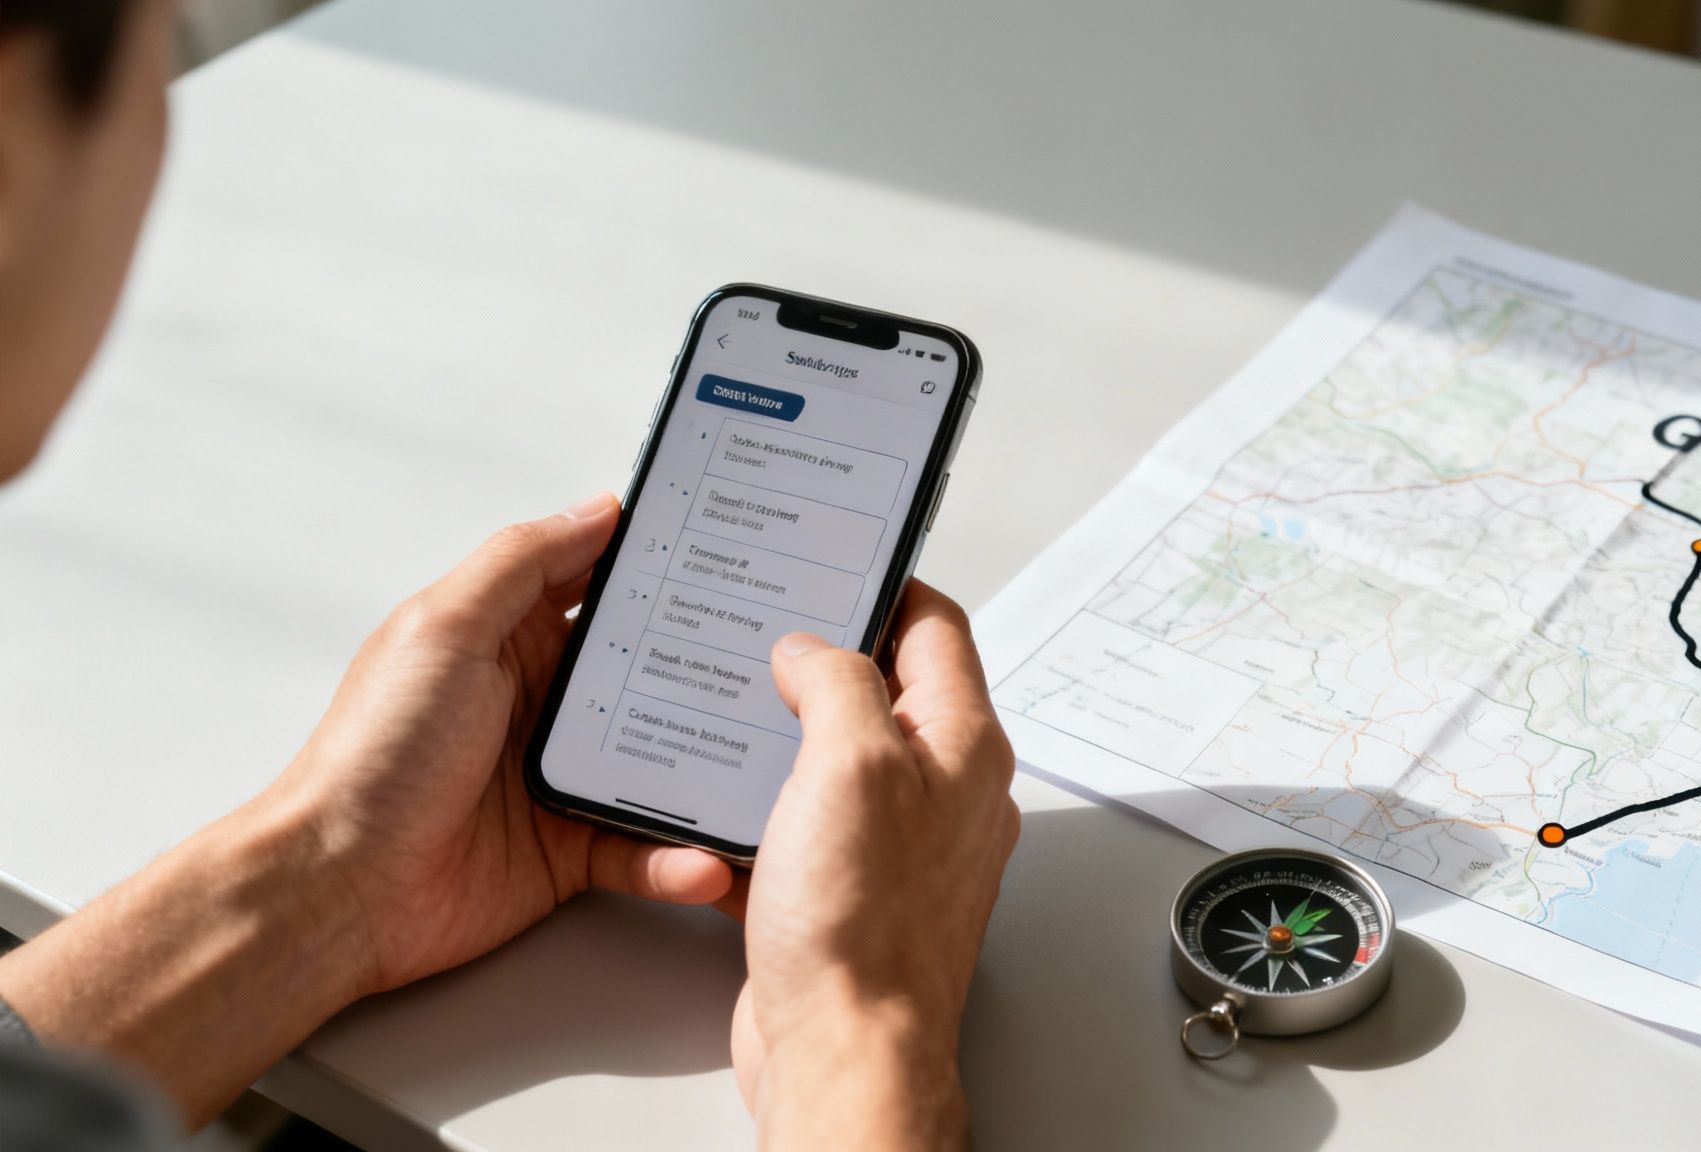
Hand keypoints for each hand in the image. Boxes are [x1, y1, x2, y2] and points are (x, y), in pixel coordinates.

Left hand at [272, 492, 733, 994]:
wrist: (341, 886)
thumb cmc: (376, 754)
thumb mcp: (446, 630)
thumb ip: (522, 563)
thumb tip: (598, 510)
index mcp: (510, 638)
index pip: (600, 585)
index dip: (661, 568)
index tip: (732, 552)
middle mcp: (542, 702)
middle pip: (652, 673)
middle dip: (713, 668)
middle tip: (780, 661)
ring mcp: (561, 776)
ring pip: (663, 763)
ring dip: (711, 771)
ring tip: (764, 769)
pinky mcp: (570, 850)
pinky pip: (643, 849)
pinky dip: (679, 859)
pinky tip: (707, 859)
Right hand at [733, 581, 1019, 1150]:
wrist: (842, 1047)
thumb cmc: (862, 926)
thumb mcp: (851, 763)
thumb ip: (838, 682)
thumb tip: (814, 648)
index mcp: (963, 748)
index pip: (938, 630)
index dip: (887, 587)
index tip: (838, 565)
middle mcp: (944, 793)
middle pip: (894, 691)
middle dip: (831, 656)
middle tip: (776, 630)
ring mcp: (900, 844)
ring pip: (846, 757)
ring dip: (793, 729)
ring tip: (743, 702)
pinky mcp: (852, 889)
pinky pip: (812, 821)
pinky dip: (770, 800)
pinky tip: (727, 794)